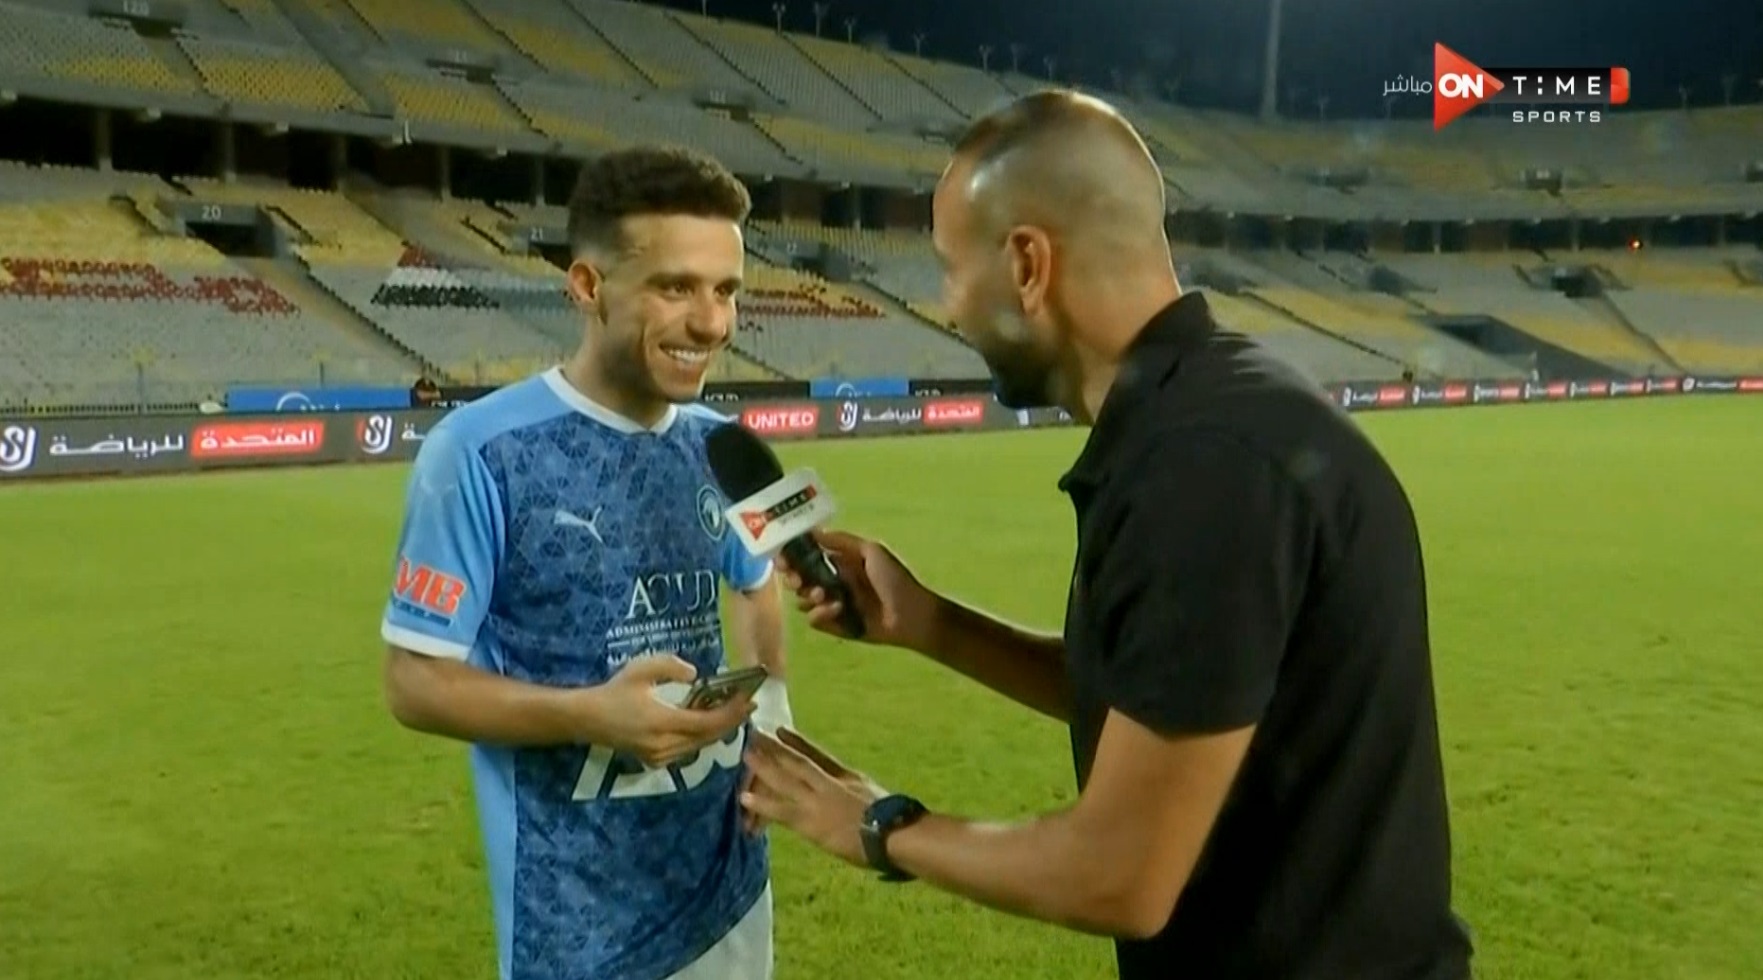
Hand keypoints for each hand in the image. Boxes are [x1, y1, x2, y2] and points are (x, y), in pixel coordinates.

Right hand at [579, 654, 755, 767]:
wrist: (586, 719)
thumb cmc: (614, 691)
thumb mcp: (641, 669)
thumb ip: (671, 667)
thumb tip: (696, 675)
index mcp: (662, 722)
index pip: (707, 723)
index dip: (732, 713)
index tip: (748, 699)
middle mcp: (665, 745)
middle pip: (709, 737)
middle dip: (732, 722)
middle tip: (749, 705)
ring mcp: (660, 757)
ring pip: (700, 746)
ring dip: (719, 730)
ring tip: (734, 712)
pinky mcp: (655, 761)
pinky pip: (688, 750)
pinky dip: (703, 737)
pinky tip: (709, 723)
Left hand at [740, 727, 889, 867]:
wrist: (894, 833)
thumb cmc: (895, 822)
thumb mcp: (876, 799)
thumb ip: (860, 795)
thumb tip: (853, 798)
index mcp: (848, 777)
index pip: (819, 756)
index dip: (799, 743)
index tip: (782, 731)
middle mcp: (830, 783)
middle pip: (798, 761)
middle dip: (776, 748)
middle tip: (755, 734)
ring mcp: (818, 800)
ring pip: (786, 779)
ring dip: (764, 766)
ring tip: (746, 755)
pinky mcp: (811, 820)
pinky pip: (781, 810)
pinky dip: (762, 804)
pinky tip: (744, 798)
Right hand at [777, 530, 940, 651]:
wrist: (911, 615)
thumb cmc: (895, 580)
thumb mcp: (871, 551)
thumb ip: (842, 541)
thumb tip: (814, 532)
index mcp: (840, 563)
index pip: (807, 558)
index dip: (792, 558)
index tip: (783, 559)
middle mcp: (833, 583)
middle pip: (799, 580)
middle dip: (793, 578)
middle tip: (797, 581)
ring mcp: (833, 606)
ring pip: (804, 601)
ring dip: (808, 596)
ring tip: (824, 595)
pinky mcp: (836, 627)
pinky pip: (815, 621)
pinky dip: (820, 615)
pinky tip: (836, 610)